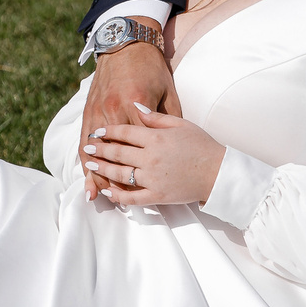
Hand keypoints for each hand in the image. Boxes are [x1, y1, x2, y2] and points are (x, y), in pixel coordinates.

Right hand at [80, 42, 174, 198]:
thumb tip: (168, 147)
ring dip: (92, 172)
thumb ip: (165, 121)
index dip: (136, 168)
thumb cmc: (152, 68)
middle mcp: (113, 109)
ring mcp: (97, 109)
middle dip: (111, 177)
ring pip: (92, 148)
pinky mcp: (89, 108)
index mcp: (135, 105)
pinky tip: (84, 170)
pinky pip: (83, 136)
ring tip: (92, 194)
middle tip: (114, 201)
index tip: (140, 187)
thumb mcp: (168, 92)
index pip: (136, 145)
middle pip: (111, 151)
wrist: (126, 43)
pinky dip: (82, 155)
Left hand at [84, 100, 225, 207]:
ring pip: (120, 175)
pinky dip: (118, 196)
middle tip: (87, 148)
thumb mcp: (181, 124)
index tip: (98, 132)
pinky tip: (108, 192)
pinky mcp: (157, 196)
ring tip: (91, 167)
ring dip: (103, 171)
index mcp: (156, 138)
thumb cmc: (202, 145)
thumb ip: (156, 118)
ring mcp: (153, 179)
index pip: (125, 133)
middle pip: (118, 154)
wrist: (218, 173)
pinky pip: (132, 198)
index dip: (109, 132)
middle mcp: (151, 158)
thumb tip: (135, 109)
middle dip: (100, 151)